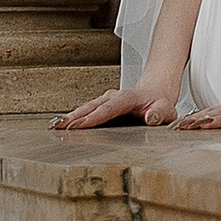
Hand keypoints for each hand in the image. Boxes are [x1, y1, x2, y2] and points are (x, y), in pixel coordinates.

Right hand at [52, 85, 179, 129]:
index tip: (80, 125)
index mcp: (128, 98)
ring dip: (70, 117)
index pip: (109, 108)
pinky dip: (73, 118)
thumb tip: (151, 117)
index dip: (94, 117)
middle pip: (92, 107)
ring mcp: (105, 101)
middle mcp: (113, 97)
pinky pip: (85, 112)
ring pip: (86, 108)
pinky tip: (62, 126)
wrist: (155, 94)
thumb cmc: (160, 105)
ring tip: (55, 127)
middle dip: (75, 117)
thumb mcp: (165, 110)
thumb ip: (159, 114)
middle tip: (60, 127)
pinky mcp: (101, 106)